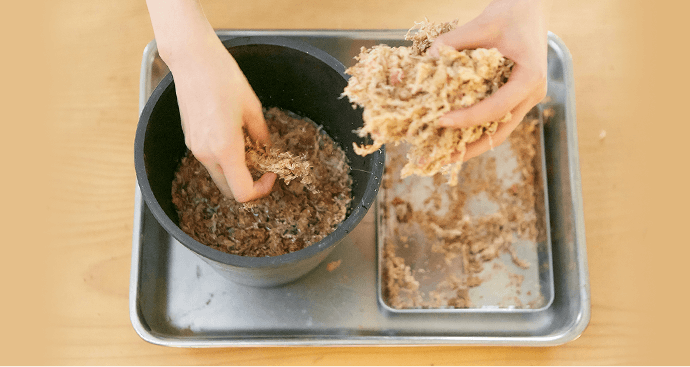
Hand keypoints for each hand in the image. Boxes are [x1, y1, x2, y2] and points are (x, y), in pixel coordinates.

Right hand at [146, 0, 275, 201]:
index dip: (261, 190)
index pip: (242, 192)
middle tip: (263, 166)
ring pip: (219, 176)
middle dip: (248, 184)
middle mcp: (207, 154)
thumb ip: (261, 135)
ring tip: (249, 147)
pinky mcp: (190, 140)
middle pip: (229, 190)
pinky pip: (210, 160)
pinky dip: (224, 159)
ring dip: (236, 172)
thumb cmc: (224, 78)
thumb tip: (265, 150)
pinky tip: (234, 137)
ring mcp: (195, 148)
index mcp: (225, 149)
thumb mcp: (253, 108)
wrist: (193, 61)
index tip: (271, 174)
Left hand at [429, 0, 547, 160]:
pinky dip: (472, 129)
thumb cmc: (513, 12)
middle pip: (499, 133)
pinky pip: (493, 120)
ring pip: (496, 131)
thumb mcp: (483, 23)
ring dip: (469, 145)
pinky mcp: (514, 97)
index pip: (496, 108)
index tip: (441, 121)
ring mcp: (524, 98)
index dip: (468, 118)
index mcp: (530, 78)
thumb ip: (454, 41)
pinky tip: (450, 136)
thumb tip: (428, 58)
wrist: (530, 7)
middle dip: (468, 150)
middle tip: (438, 160)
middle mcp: (530, 94)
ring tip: (441, 155)